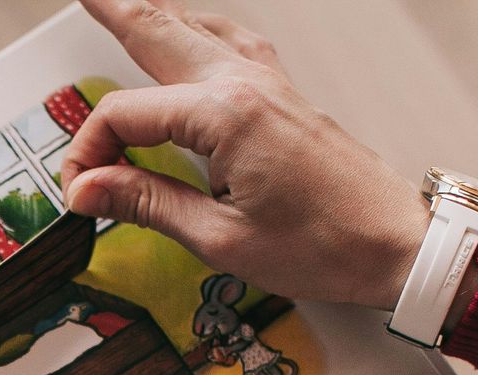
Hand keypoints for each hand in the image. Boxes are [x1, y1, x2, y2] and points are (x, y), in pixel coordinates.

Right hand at [60, 0, 430, 310]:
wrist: (395, 244)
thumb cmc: (324, 246)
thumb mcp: (218, 238)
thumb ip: (147, 205)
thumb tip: (89, 189)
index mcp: (225, 117)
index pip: (124, 117)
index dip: (90, 153)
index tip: (81, 192)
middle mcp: (247, 87)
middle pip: (162, 34)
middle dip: (117, 12)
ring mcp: (271, 86)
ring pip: (200, 29)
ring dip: (159, 14)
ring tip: (127, 4)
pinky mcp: (286, 98)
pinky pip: (238, 43)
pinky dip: (206, 29)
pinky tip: (197, 31)